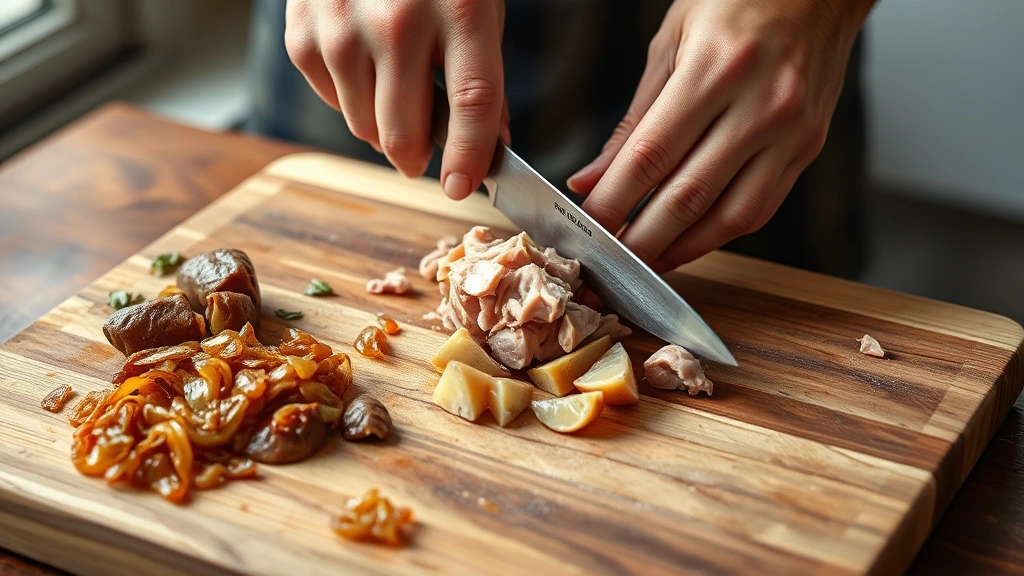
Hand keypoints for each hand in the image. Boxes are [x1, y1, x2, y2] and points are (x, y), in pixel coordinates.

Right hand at [285, 0, 508, 198]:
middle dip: (419, 159)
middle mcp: (397, 22)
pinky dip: (350, 99)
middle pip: (403, 133)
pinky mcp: (304, 34)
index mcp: (459, 11)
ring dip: (384, 127)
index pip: (471, 105)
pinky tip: (363, 63)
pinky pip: (330, 102)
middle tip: (426, 156)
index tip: (463, 189)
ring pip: (363, 128)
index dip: (469, 157)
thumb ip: (484, 78)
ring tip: (394, 88)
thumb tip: (490, 146)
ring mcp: (342, 29)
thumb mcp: (477, 6)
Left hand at [568, 0, 874, 272]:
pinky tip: (689, 243)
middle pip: (687, 196)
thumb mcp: (670, 43)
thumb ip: (632, 121)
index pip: (650, 157)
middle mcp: (760, 104)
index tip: (587, 230)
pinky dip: (720, 234)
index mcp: (716, 69)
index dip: (613, 203)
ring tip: (645, 263)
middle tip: (607, 265)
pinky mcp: (808, 148)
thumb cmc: (738, 1)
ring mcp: (791, 131)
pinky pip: (761, 208)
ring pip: (730, 216)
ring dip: (682, 251)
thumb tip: (591, 179)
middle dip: (640, 241)